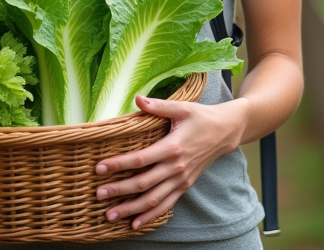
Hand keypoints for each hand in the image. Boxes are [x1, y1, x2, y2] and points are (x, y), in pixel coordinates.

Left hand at [93, 94, 247, 229]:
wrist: (225, 132)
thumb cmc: (201, 117)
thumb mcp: (182, 107)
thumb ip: (158, 106)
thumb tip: (137, 98)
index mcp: (172, 147)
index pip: (141, 159)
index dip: (119, 164)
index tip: (99, 168)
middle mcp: (176, 167)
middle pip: (143, 183)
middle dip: (120, 191)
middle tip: (99, 195)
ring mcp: (181, 179)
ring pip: (153, 199)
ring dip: (131, 209)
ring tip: (110, 215)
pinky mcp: (185, 186)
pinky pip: (166, 205)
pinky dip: (150, 216)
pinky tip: (134, 224)